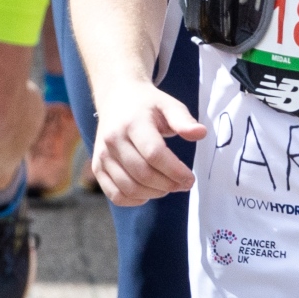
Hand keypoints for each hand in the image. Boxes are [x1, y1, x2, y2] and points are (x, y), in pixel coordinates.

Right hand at [91, 83, 202, 204]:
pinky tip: (147, 192)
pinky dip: (134, 200)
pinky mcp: (98, 166)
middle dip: (168, 185)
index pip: (154, 154)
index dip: (175, 171)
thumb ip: (184, 120)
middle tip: (183, 184)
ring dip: (154, 193)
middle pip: (143, 174)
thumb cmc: (146, 104)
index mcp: (132, 123)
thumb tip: (200, 133)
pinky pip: (115, 194)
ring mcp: (102, 154)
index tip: (190, 178)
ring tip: (167, 186)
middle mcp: (113, 139)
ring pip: (129, 187)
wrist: (116, 97)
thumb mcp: (168, 105)